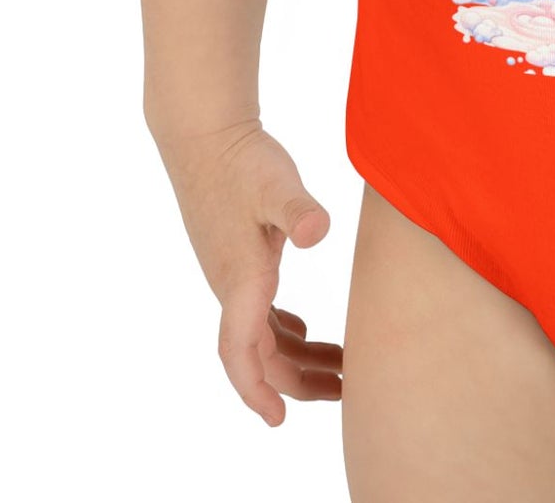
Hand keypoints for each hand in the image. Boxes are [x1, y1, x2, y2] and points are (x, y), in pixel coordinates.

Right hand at [154, 119, 343, 422]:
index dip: (257, 391)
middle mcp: (232, 287)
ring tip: (341, 367)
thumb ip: (298, 210)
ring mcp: (233, 274)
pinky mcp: (239, 258)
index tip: (279, 420)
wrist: (207, 134)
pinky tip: (305, 326)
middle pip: (260, 355)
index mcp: (241, 280)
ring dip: (297, 356)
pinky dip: (283, 329)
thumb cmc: (242, 160)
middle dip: (299, 382)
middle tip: (347, 392)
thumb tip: (317, 231)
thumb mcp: (276, 184)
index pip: (241, 354)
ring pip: (262, 336)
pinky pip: (259, 312)